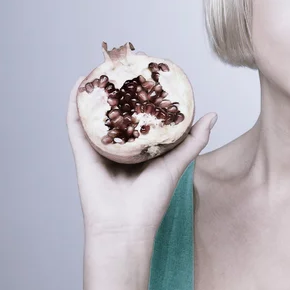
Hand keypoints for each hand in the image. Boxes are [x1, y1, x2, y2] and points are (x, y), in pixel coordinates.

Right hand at [67, 76, 217, 241]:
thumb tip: (212, 114)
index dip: (146, 94)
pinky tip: (82, 83)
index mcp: (141, 150)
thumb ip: (193, 141)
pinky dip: (76, 103)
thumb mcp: (176, 164)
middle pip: (120, 111)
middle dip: (122, 87)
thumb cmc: (152, 201)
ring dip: (99, 90)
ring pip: (97, 113)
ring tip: (105, 66)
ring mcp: (100, 149)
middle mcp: (120, 147)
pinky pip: (76, 124)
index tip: (152, 73)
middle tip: (128, 62)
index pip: (143, 115)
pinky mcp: (83, 153)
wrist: (124, 227)